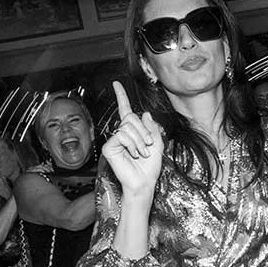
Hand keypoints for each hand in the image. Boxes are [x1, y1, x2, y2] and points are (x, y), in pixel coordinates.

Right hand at [100, 80, 162, 197]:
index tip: (116, 84)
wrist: (144, 182)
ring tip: (142, 153)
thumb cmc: (150, 167)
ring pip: (127, 126)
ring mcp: (114, 140)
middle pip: (131, 117)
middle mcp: (121, 133)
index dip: (121, 96)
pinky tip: (134, 154)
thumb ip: (152, 127)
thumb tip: (145, 114)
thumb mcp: (158, 144)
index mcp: (132, 131)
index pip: (125, 110)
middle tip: (147, 146)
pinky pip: (122, 135)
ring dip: (139, 140)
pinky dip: (132, 144)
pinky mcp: (109, 147)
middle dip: (143, 131)